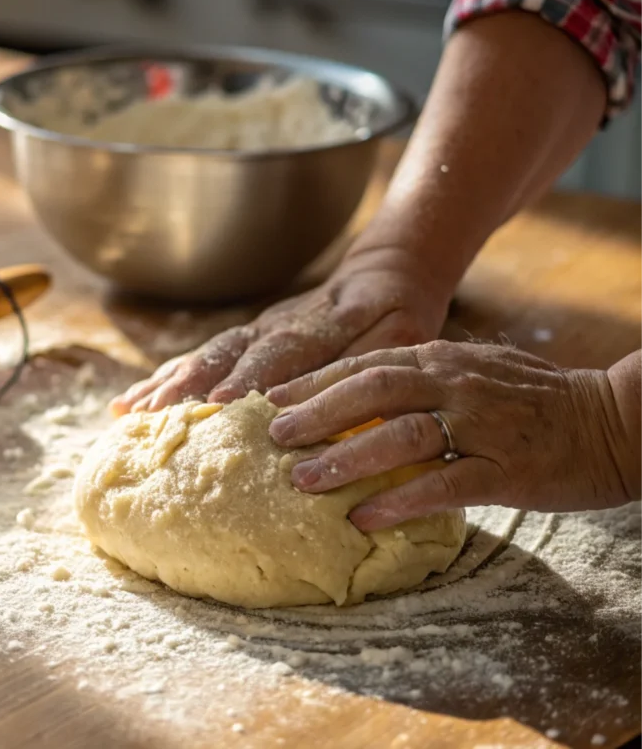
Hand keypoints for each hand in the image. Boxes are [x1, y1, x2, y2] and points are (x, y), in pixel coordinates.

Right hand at [110, 246, 451, 415]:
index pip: (278, 353)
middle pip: (226, 354)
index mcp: (318, 327)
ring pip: (203, 355)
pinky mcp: (241, 339)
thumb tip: (354, 399)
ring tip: (129, 415)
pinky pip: (196, 359)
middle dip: (188, 386)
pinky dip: (161, 381)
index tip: (219, 404)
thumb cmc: (399, 317)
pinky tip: (127, 405)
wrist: (384, 275)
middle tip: (154, 418)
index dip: (248, 377)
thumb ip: (375, 360)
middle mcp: (276, 326)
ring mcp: (254, 331)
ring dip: (166, 385)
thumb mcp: (404, 336)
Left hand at [265, 341, 631, 530]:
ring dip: (347, 458)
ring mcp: (480, 426)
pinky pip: (442, 485)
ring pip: (401, 437)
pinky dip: (399, 500)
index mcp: (443, 361)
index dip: (314, 382)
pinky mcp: (503, 469)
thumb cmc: (534, 400)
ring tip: (303, 480)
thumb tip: (359, 392)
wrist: (614, 421)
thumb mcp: (474, 372)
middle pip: (371, 393)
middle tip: (274, 437)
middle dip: (316, 414)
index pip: (365, 365)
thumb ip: (421, 376)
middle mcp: (456, 385)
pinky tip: (363, 517)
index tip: (271, 399)